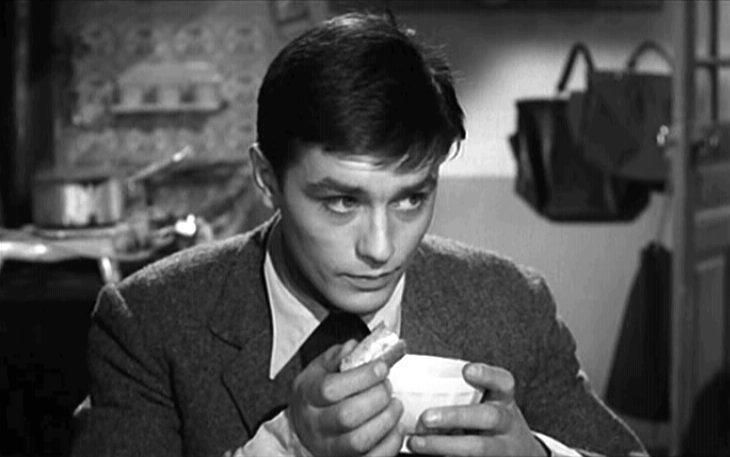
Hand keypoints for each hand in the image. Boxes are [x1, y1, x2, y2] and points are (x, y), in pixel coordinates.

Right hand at [288, 340, 404, 456]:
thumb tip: (356, 347)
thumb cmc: (316, 395)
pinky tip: (394, 427)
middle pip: (347, 415)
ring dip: (386, 420)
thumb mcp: (320, 369)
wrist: (304, 427)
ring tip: (394, 404)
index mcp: (308, 395)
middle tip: (387, 385)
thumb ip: (338, 356)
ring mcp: (330, 446)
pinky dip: (390, 443)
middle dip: (377, 397)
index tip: (380, 367)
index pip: (331, 389)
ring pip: (360, 440)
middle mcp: (316, 423)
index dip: (361, 377)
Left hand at [407, 363, 546, 456]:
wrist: (517, 451)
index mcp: (503, 398)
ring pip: (478, 447)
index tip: (467, 371)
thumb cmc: (488, 417)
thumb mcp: (486, 400)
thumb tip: (415, 388)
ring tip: (416, 442)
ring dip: (443, 444)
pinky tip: (425, 455)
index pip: (503, 382)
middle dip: (456, 416)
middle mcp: (507, 421)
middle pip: (489, 416)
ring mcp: (502, 446)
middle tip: (426, 418)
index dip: (487, 375)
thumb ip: (461, 392)